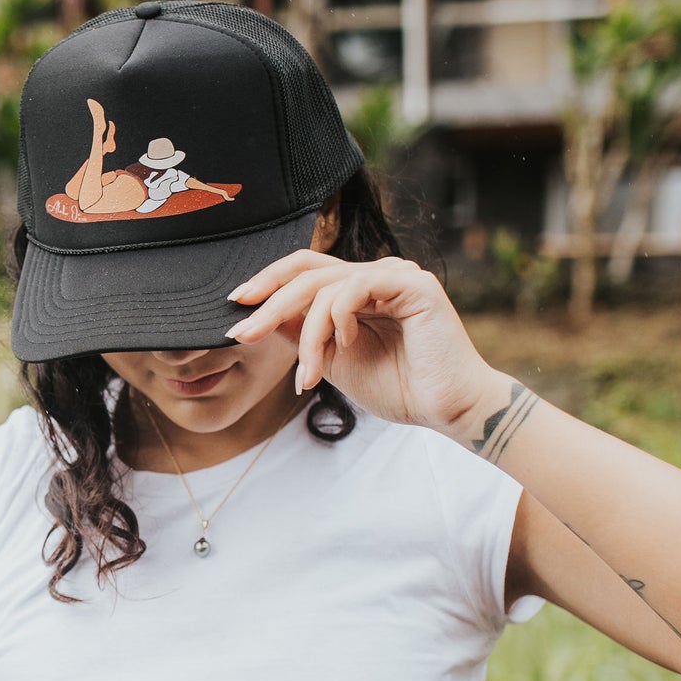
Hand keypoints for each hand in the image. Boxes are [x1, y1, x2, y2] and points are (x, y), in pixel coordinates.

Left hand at [227, 252, 507, 438]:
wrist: (446, 409)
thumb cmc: (399, 388)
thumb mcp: (334, 360)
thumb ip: (303, 334)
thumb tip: (260, 318)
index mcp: (358, 290)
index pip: (304, 271)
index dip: (267, 283)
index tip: (235, 308)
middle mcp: (376, 275)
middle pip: (306, 272)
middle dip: (269, 304)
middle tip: (244, 333)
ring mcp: (396, 275)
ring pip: (325, 286)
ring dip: (307, 333)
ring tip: (309, 374)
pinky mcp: (414, 284)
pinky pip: (356, 287)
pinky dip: (338, 319)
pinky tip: (346, 346)